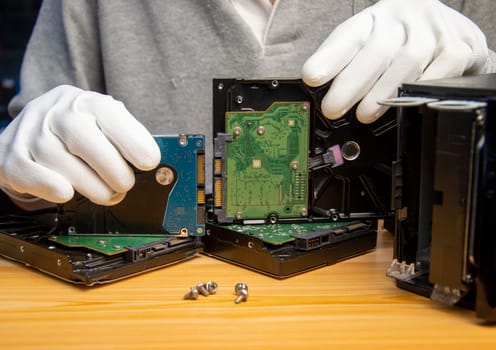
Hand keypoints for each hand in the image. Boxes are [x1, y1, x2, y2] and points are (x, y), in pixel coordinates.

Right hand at [0, 85, 160, 205]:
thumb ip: (125, 139)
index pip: (109, 113)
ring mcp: (30, 132)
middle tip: (125, 185)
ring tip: (106, 194)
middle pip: (82, 136)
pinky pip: (31, 174)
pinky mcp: (10, 156)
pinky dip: (52, 186)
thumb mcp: (104, 126)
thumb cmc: (76, 134)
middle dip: (111, 168)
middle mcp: (54, 111)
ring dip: (90, 186)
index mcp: (84, 101)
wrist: (30, 132)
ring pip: (60, 160)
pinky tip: (67, 192)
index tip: (149, 161)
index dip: (132, 139)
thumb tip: (151, 162)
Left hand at [302, 0, 489, 122]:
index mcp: (376, 19)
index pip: (349, 35)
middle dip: (351, 83)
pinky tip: (405, 102)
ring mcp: (433, 32)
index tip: (311, 76)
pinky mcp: (458, 49)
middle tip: (333, 108)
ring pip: (407, 63)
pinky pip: (438, 73)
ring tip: (364, 114)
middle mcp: (404, 20)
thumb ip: (345, 61)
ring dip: (382, 93)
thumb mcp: (370, 40)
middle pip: (376, 51)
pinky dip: (419, 91)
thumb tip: (316, 90)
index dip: (329, 57)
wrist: (451, 27)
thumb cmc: (401, 39)